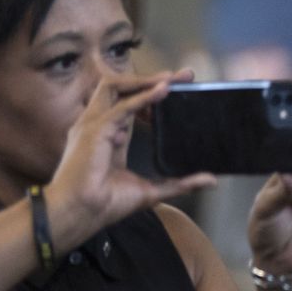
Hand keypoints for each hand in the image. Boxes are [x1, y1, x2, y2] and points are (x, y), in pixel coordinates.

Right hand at [43, 70, 215, 248]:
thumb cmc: (105, 205)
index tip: (178, 89)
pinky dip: (144, 96)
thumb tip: (211, 180)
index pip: (129, 104)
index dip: (152, 94)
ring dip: (146, 79)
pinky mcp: (94, 130)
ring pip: (116, 87)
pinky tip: (164, 90)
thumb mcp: (151, 190)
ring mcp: (93, 124)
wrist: (81, 214)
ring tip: (174, 78)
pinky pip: (122, 106)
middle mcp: (98, 125)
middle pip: (121, 88)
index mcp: (108, 136)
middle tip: (183, 76)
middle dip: (150, 78)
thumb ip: (180, 183)